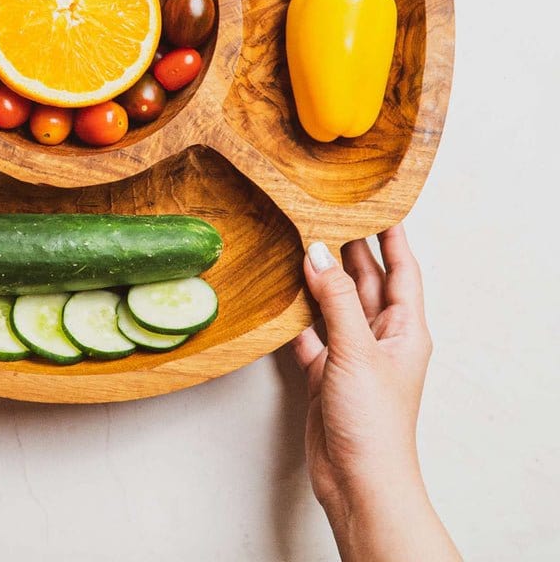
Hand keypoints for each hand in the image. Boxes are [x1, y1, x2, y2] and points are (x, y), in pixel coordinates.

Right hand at [291, 225, 460, 561]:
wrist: (359, 482)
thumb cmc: (374, 423)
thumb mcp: (357, 351)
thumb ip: (334, 299)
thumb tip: (316, 252)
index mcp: (404, 329)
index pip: (401, 269)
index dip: (392, 236)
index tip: (377, 203)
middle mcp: (380, 337)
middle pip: (365, 280)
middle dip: (348, 248)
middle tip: (326, 212)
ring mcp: (352, 355)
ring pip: (334, 303)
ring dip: (318, 277)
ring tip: (299, 241)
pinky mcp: (325, 373)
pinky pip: (310, 332)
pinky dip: (296, 313)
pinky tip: (280, 295)